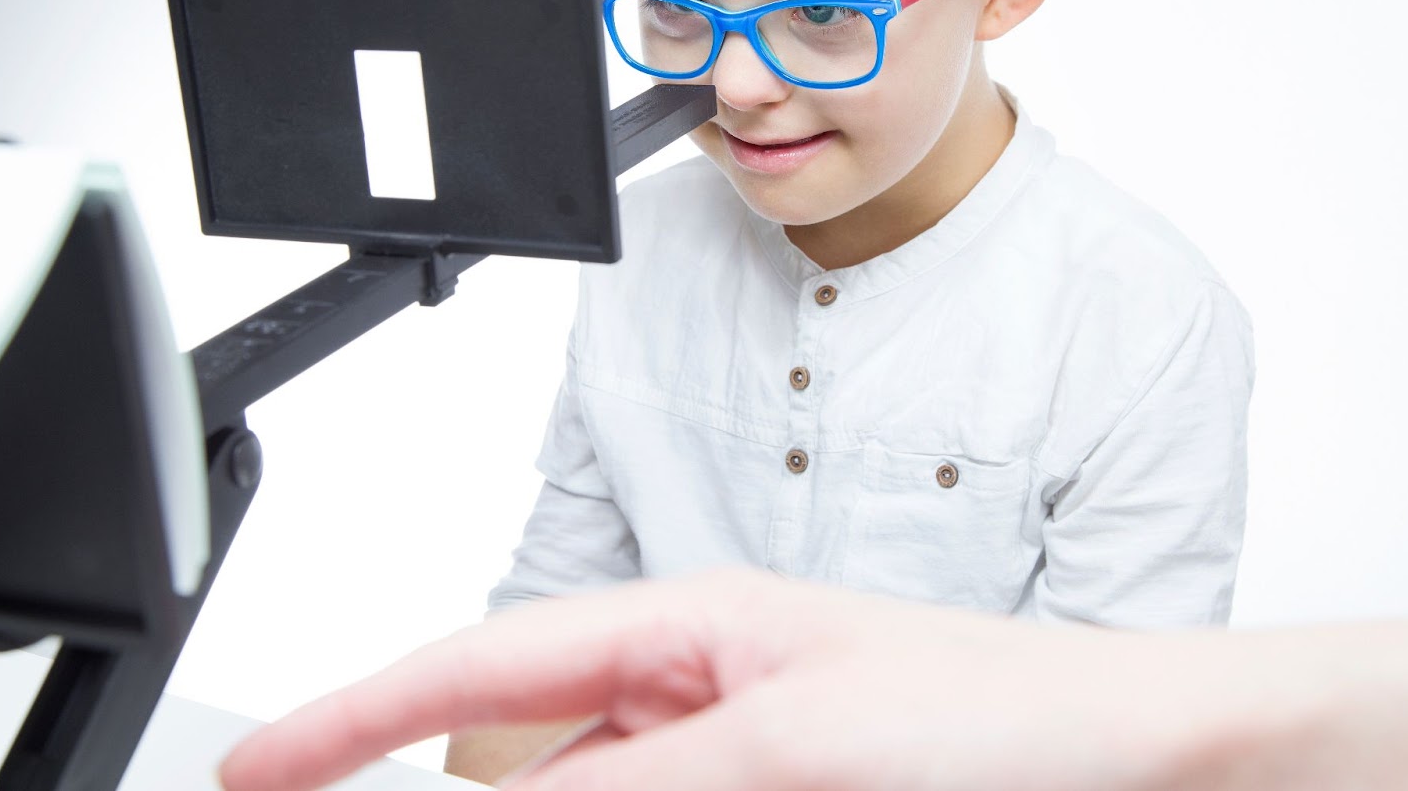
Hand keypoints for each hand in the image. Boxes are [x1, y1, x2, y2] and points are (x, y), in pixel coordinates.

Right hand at [217, 569, 1231, 790]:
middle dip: (436, 785)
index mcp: (690, 632)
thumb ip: (646, 776)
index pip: (486, 667)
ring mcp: (739, 771)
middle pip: (524, 760)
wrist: (1146, 768)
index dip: (360, 715)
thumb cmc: (1010, 712)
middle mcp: (700, 700)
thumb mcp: (800, 739)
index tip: (261, 768)